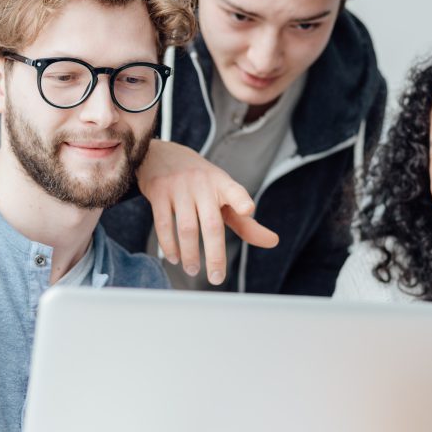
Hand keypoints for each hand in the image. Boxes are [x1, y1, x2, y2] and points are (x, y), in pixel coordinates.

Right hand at [137, 140, 278, 284]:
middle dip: (215, 254)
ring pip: (186, 227)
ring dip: (190, 254)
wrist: (163, 154)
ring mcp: (179, 187)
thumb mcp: (224, 196)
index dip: (242, 200)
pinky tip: (174, 258)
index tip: (248, 210)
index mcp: (222, 183)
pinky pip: (164, 223)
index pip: (235, 191)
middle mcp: (202, 184)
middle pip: (211, 224)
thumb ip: (246, 222)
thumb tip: (273, 242)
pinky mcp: (159, 192)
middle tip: (217, 277)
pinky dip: (169, 244)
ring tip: (193, 270)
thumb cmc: (201, 182)